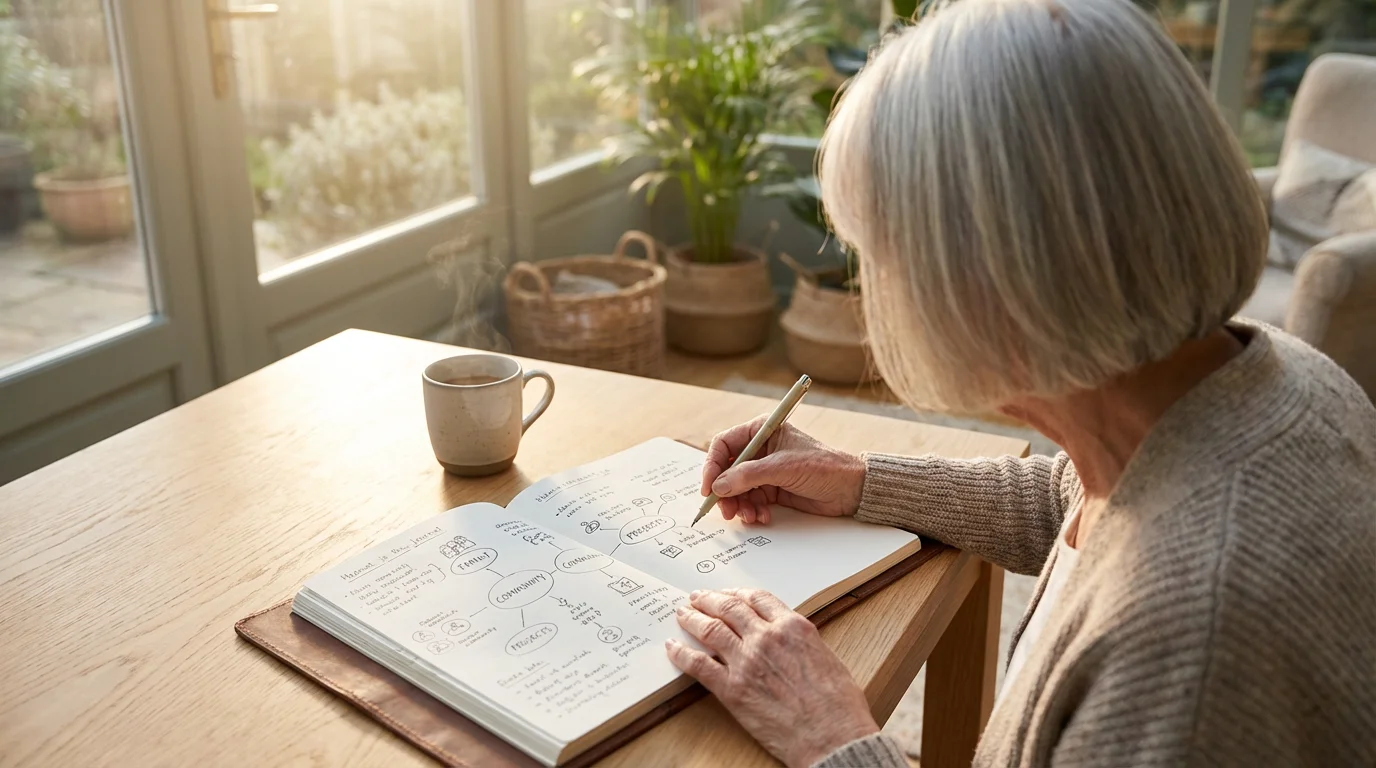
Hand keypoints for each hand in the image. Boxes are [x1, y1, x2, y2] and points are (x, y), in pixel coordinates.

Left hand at [666, 589, 878, 767]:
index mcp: (793, 627)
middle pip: (729, 608)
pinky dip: (682, 654)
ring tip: (682, 614)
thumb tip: (787, 641)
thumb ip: (800, 643)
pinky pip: (699, 665)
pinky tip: (673, 648)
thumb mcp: (826, 657)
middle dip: (710, 600)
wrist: (832, 737)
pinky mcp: (732, 689)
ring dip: (692, 619)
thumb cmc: (838, 706)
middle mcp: (767, 638)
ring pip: (711, 630)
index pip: (758, 599)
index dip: (738, 593)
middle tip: (698, 597)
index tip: (728, 594)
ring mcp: (746, 662)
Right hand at [701, 418, 865, 522]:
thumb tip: (719, 485)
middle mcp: (760, 449)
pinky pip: (751, 501)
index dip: (712, 465)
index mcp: (762, 430)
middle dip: (725, 492)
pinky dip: (752, 511)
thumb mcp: (783, 467)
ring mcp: (765, 471)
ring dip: (739, 505)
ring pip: (737, 489)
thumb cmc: (824, 466)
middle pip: (727, 470)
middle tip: (726, 510)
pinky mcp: (772, 490)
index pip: (724, 445)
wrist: (851, 489)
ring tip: (749, 516)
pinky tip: (762, 516)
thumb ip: (748, 476)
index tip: (709, 487)